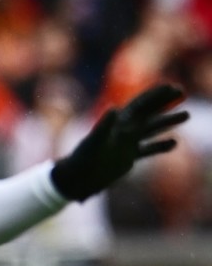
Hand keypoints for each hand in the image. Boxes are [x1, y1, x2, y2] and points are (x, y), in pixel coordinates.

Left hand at [51, 83, 188, 200]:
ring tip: (186, 114)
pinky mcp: (128, 158)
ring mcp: (127, 144)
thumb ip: (104, 125)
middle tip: (182, 92)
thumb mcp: (94, 141)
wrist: (78, 178)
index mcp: (117, 123)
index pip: (139, 105)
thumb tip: (115, 108)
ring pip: (151, 129)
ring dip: (168, 122)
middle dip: (164, 102)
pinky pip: (147, 149)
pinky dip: (160, 146)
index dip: (154, 95)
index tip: (171, 86)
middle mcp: (124, 131)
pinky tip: (174, 142)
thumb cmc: (83, 158)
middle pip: (148, 112)